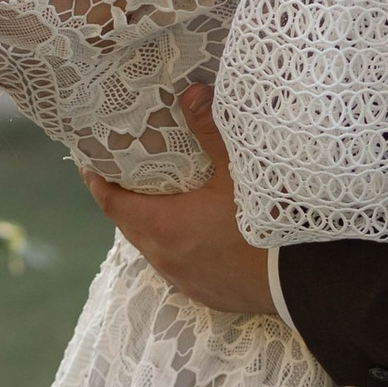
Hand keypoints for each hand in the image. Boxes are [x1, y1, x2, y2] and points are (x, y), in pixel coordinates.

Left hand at [85, 86, 278, 318]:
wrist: (299, 279)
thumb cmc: (264, 222)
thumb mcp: (236, 170)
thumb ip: (210, 130)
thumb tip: (192, 93)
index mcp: (162, 226)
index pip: (112, 204)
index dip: (97, 184)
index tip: (88, 167)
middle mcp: (164, 257)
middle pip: (129, 226)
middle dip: (123, 201)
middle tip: (124, 177)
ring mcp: (183, 279)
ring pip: (153, 249)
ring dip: (151, 227)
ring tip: (159, 203)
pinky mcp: (204, 294)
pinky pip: (177, 267)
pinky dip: (176, 248)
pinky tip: (194, 236)